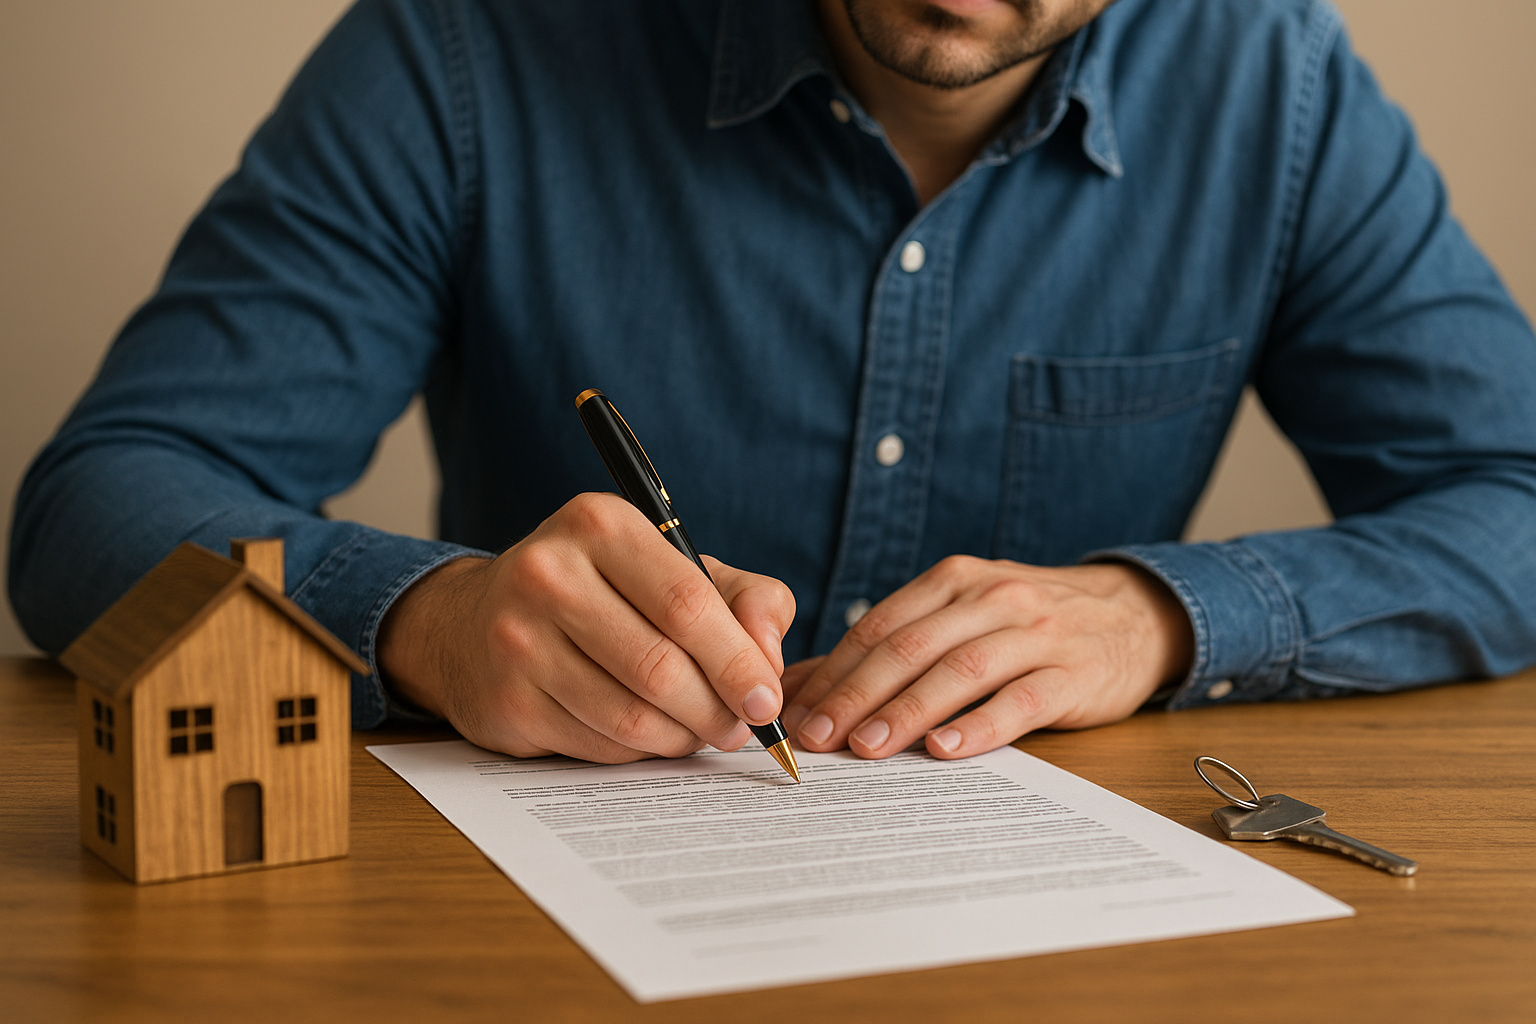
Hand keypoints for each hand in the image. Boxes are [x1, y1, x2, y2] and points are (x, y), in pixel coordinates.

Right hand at [376, 492, 795, 762]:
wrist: (474, 623)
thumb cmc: (602, 594)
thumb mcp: (676, 570)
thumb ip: (747, 599)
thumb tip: (770, 661)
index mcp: (600, 524)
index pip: (686, 602)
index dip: (738, 661)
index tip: (767, 700)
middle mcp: (549, 573)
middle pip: (660, 666)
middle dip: (716, 710)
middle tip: (740, 728)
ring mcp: (518, 639)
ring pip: (631, 716)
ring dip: (681, 737)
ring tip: (700, 731)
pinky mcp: (505, 701)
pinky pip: (598, 745)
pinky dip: (638, 751)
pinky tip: (648, 734)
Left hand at [780, 557, 1192, 759]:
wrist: (1133, 614)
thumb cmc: (1026, 624)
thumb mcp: (962, 616)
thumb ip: (892, 646)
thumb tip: (801, 685)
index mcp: (953, 581)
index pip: (879, 626)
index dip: (833, 670)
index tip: (795, 712)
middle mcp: (990, 598)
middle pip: (909, 647)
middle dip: (855, 694)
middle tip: (816, 736)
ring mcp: (1035, 633)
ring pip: (959, 671)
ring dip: (906, 711)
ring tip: (867, 748)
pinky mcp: (1073, 674)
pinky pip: (1020, 700)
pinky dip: (978, 725)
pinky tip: (944, 751)